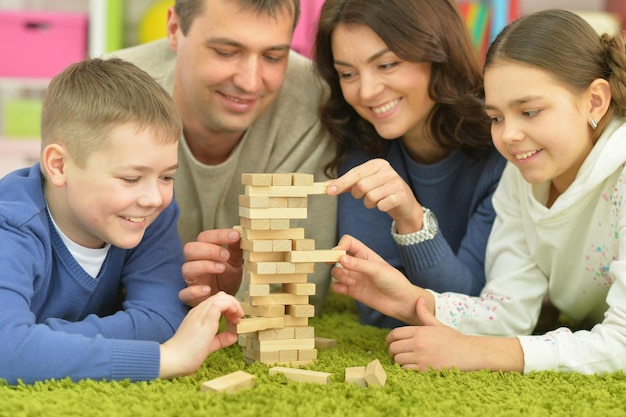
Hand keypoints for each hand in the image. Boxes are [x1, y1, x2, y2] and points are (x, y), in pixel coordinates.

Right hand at [159, 291, 243, 378]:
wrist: (173, 360)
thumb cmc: (186, 355)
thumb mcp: (209, 345)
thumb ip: (220, 339)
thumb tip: (233, 336)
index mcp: (198, 315)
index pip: (216, 301)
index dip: (228, 307)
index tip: (234, 321)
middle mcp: (198, 311)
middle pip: (220, 296)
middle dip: (233, 304)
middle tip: (238, 318)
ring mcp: (201, 313)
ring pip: (221, 297)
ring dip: (234, 305)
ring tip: (238, 317)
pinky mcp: (205, 318)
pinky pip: (220, 304)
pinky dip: (231, 306)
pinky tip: (234, 317)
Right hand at [180, 229, 242, 306]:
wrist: (225, 301)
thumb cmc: (227, 279)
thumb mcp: (235, 263)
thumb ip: (235, 249)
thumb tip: (240, 233)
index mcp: (204, 252)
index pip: (204, 237)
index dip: (218, 235)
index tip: (235, 236)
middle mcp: (194, 263)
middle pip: (190, 249)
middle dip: (209, 250)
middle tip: (226, 255)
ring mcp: (191, 280)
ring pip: (187, 268)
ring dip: (204, 266)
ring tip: (221, 269)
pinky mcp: (190, 297)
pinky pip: (184, 293)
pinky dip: (194, 291)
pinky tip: (207, 289)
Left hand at [327, 159, 422, 232]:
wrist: (405, 203)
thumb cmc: (381, 191)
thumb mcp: (365, 183)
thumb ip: (347, 184)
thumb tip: (328, 187)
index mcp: (377, 164)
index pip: (355, 173)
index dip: (341, 183)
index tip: (329, 192)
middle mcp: (387, 171)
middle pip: (361, 186)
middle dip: (357, 195)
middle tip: (362, 196)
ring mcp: (395, 183)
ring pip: (370, 197)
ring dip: (368, 203)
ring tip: (374, 201)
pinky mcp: (401, 196)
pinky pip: (381, 205)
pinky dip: (379, 207)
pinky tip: (384, 204)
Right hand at [331, 234, 428, 323]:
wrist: (401, 302)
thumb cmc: (394, 281)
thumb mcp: (377, 269)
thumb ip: (358, 264)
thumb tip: (340, 258)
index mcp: (365, 254)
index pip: (347, 242)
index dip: (339, 245)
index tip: (337, 254)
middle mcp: (358, 265)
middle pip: (338, 256)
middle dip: (333, 260)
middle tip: (332, 263)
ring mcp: (355, 277)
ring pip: (336, 272)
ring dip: (339, 275)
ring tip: (351, 282)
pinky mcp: (352, 291)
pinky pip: (337, 286)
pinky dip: (337, 287)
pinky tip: (345, 289)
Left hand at [386, 297, 524, 371]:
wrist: (469, 353)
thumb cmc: (453, 339)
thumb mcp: (437, 324)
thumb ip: (424, 314)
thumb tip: (419, 299)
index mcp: (420, 331)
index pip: (395, 334)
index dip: (389, 339)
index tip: (390, 342)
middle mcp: (418, 343)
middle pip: (393, 347)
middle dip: (392, 350)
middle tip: (396, 352)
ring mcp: (421, 357)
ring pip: (398, 359)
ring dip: (399, 360)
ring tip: (404, 359)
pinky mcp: (425, 369)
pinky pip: (405, 369)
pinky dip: (405, 368)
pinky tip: (411, 366)